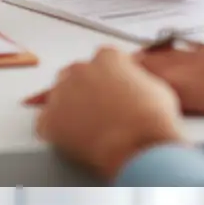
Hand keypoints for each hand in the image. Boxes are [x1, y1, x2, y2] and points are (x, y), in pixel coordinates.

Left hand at [30, 47, 186, 177]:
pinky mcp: (49, 120)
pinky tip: (76, 140)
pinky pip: (47, 123)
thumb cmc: (152, 120)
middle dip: (84, 91)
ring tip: (90, 129)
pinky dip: (57, 132)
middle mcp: (80, 70)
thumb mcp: (157, 88)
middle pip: (75, 76)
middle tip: (99, 112)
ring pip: (59, 98)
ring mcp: (61, 94)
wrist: (139, 147)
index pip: (102, 60)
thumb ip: (137, 80)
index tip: (111, 91)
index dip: (108, 78)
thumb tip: (135, 87)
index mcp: (107, 58)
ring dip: (70, 110)